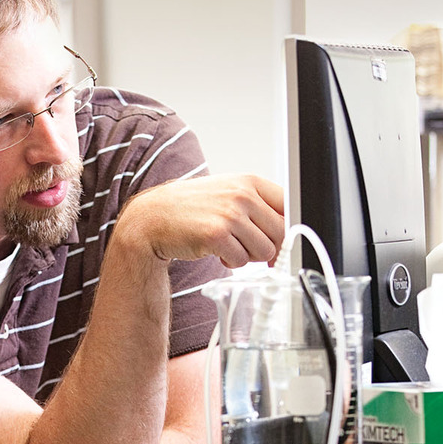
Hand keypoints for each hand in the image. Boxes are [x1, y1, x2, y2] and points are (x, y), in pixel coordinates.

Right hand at [114, 174, 284, 267]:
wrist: (153, 217)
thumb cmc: (191, 207)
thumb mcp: (227, 193)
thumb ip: (257, 205)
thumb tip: (286, 229)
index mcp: (249, 182)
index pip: (289, 205)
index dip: (287, 227)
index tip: (279, 239)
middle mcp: (242, 196)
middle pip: (281, 233)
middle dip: (267, 246)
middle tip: (249, 248)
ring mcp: (230, 215)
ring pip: (264, 251)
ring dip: (249, 256)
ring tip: (229, 246)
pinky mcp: (216, 236)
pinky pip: (242, 261)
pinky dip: (232, 262)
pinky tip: (218, 251)